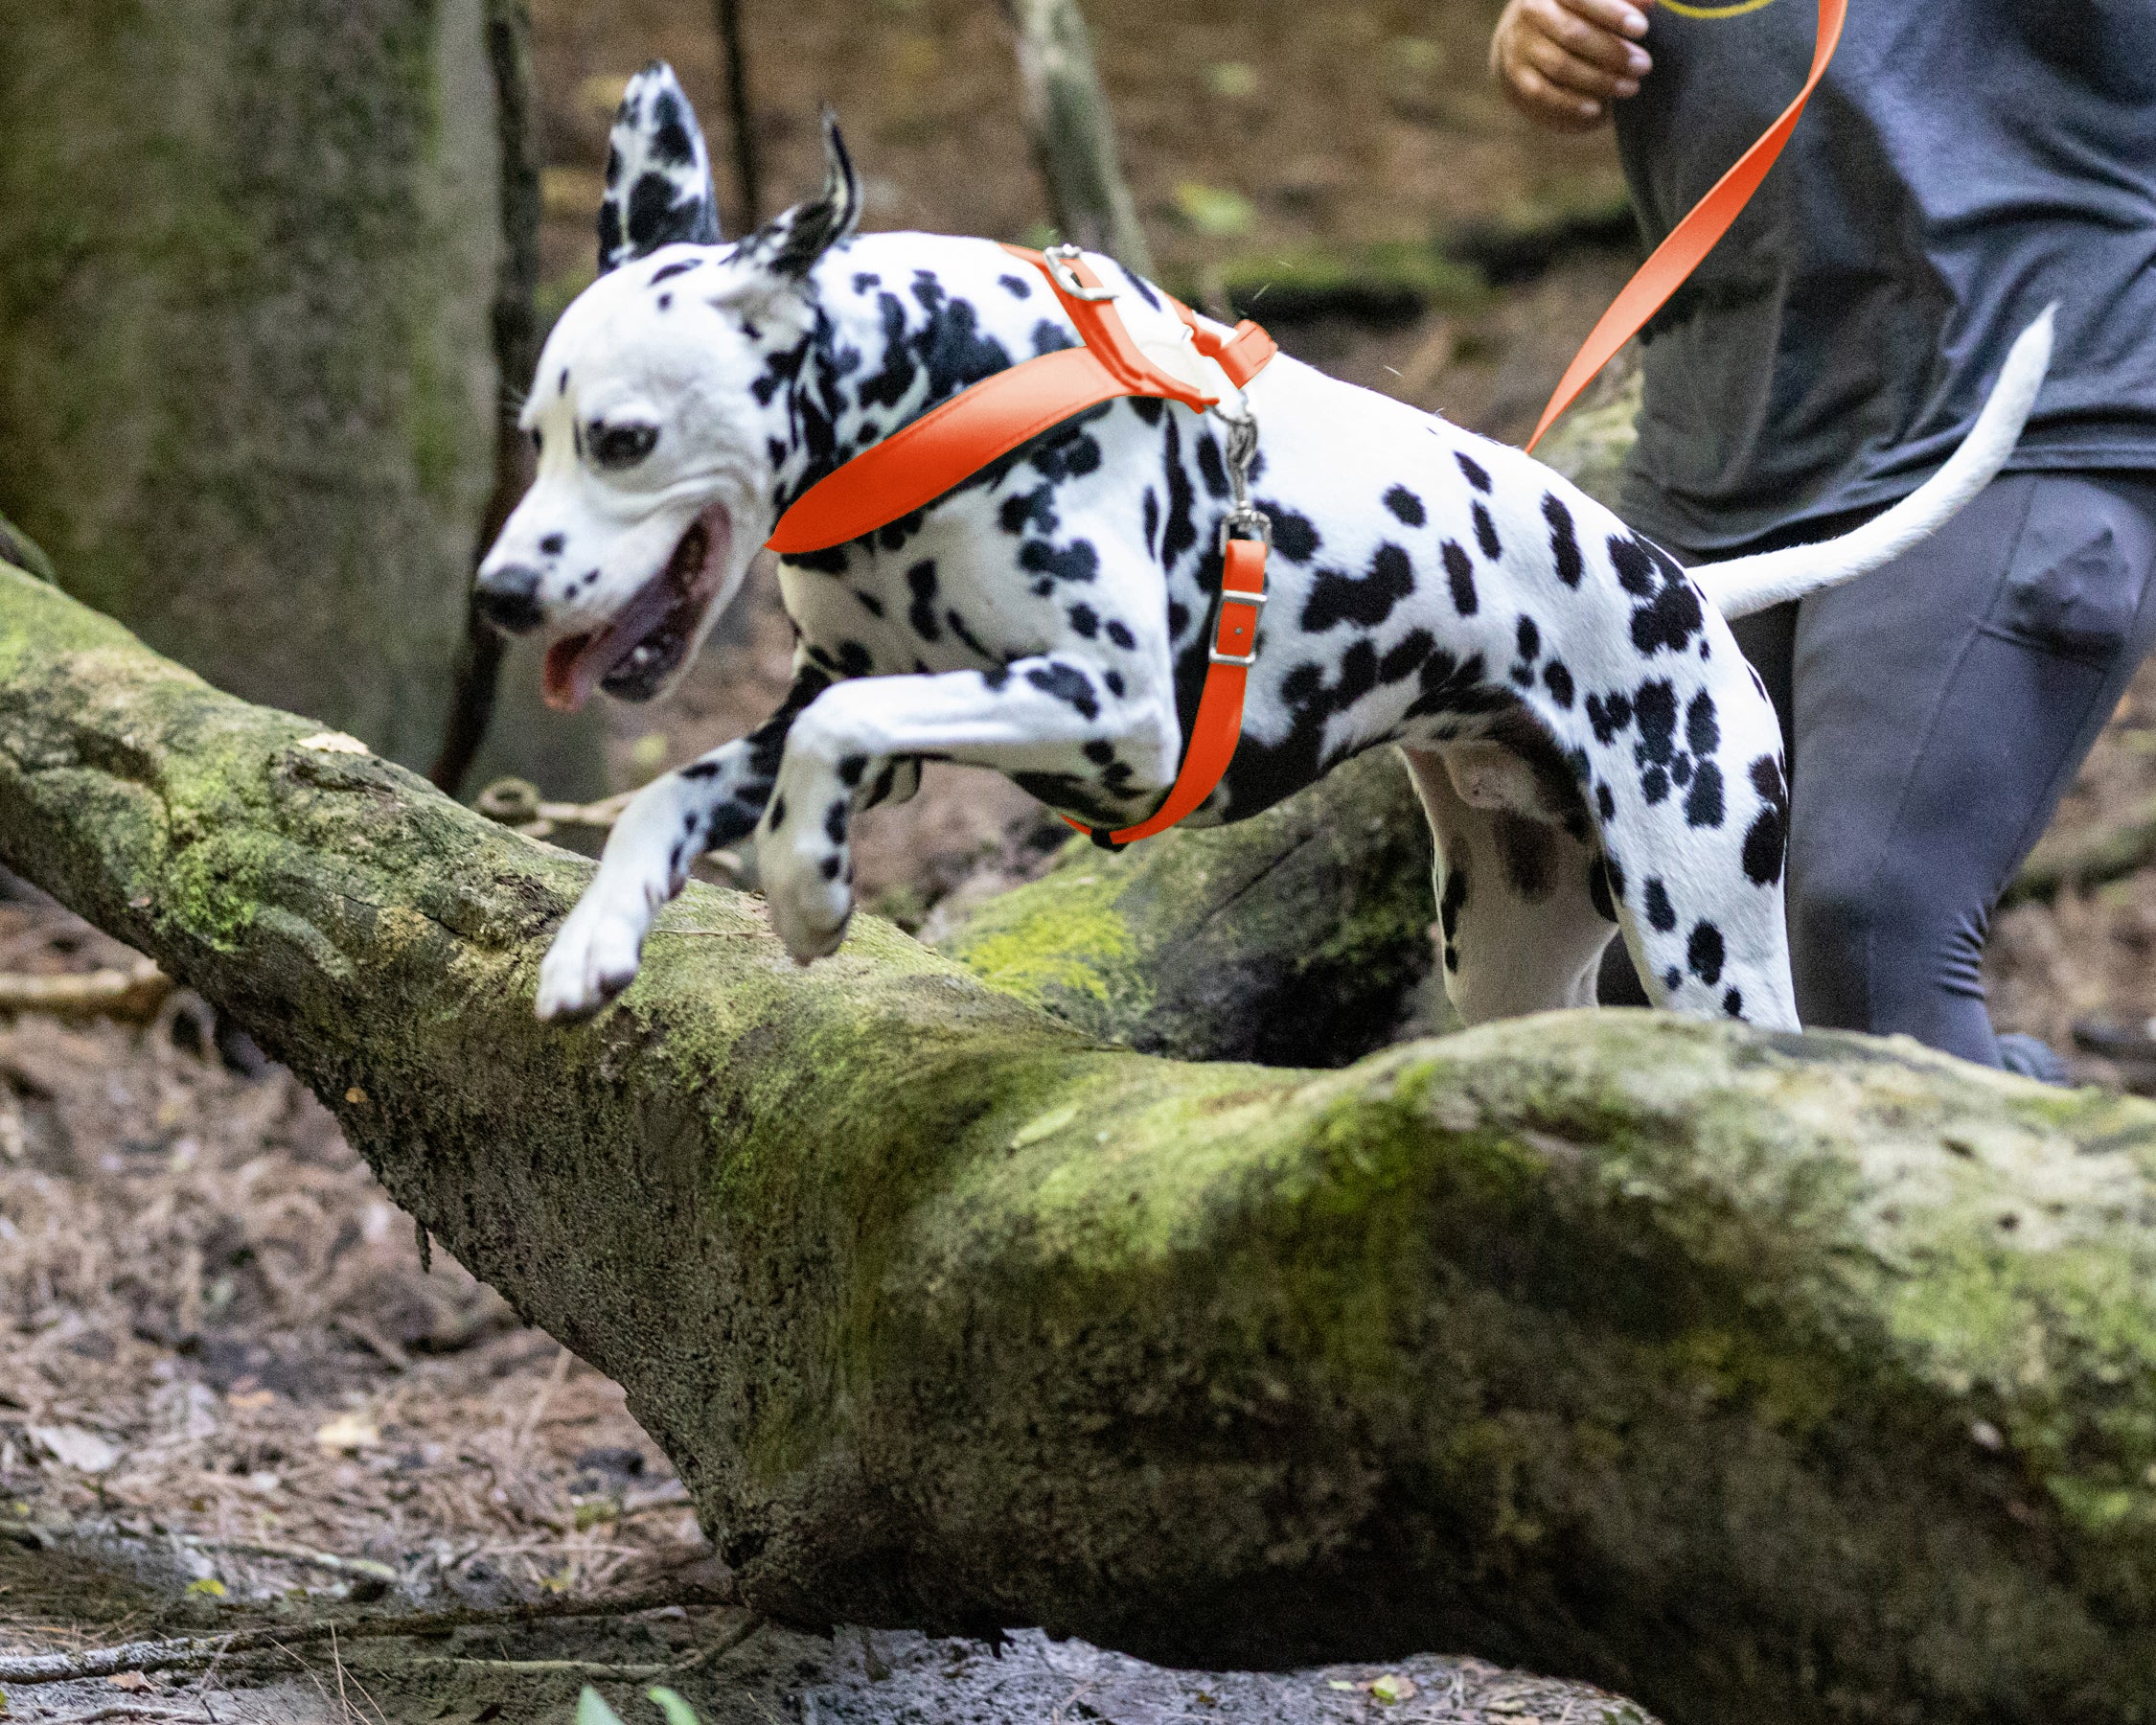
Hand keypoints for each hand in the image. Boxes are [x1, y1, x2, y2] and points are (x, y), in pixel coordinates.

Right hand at [1490, 0, 1653, 131]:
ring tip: (1630, 87)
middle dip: (1611, 52)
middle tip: (1643, 65)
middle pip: (1572, 33)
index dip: (1613, 13)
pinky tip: (1596, 108)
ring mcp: (1520, 43)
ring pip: (1560, 65)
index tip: (1642, 29)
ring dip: (1599, 80)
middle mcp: (1532, 10)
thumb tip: (1650, 3)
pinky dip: (1571, 103)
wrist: (1529, 30)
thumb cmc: (1576, 9)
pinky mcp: (1515, 72)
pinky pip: (1543, 92)